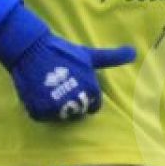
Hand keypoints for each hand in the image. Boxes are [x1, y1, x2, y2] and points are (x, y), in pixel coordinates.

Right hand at [0, 5, 134, 122]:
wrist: (30, 49)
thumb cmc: (62, 52)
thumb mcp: (88, 55)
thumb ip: (111, 58)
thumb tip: (134, 52)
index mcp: (91, 89)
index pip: (93, 106)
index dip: (84, 97)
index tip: (74, 84)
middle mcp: (75, 101)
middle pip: (76, 112)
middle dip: (69, 101)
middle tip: (58, 84)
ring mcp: (57, 107)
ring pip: (59, 116)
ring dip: (53, 105)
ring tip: (47, 87)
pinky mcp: (39, 110)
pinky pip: (42, 116)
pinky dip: (39, 107)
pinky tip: (37, 91)